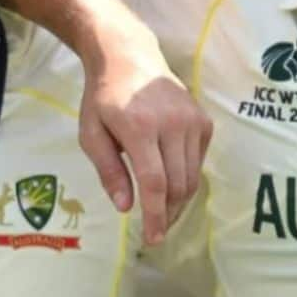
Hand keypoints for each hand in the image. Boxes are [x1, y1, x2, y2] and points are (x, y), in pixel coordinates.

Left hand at [76, 34, 210, 245]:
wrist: (129, 57)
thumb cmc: (103, 98)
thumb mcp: (91, 133)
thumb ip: (108, 170)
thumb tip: (126, 207)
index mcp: (140, 128)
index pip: (155, 182)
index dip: (156, 215)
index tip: (152, 239)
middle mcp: (172, 124)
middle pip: (178, 184)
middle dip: (168, 213)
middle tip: (155, 228)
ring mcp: (193, 121)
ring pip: (192, 176)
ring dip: (179, 200)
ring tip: (162, 210)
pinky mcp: (205, 121)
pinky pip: (199, 161)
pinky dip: (186, 176)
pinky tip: (170, 177)